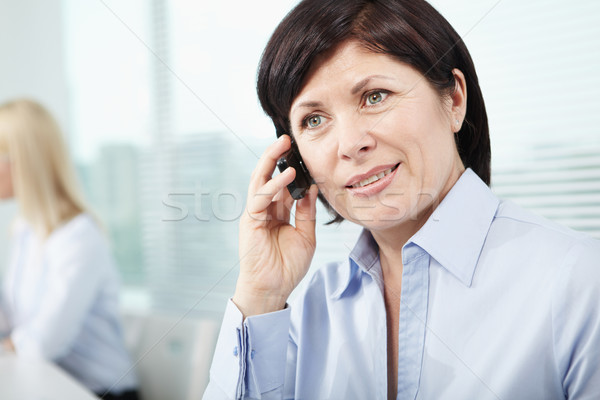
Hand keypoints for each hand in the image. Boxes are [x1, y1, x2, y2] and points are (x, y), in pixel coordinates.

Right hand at [233, 135, 317, 316]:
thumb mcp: (305, 235)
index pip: (283, 185)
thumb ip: (307, 211)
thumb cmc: (287, 266)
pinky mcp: (250, 221)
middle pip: (268, 177)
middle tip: (287, 139)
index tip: (302, 153)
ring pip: (260, 181)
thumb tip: (313, 188)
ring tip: (283, 145)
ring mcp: (255, 214)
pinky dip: (273, 186)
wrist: (273, 288)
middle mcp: (264, 210)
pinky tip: (287, 176)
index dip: (291, 168)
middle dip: (276, 157)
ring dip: (270, 162)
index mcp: (277, 213)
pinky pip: (260, 198)